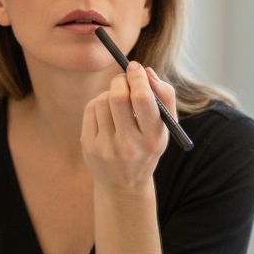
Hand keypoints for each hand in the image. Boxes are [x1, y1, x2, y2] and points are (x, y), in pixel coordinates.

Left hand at [81, 62, 172, 196]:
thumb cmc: (147, 147)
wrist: (124, 185)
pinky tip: (107, 114)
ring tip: (117, 102)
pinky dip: (99, 104)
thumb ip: (164, 96)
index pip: (143, 99)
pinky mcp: (89, 146)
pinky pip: (91, 109)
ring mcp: (106, 147)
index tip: (136, 68)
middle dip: (121, 81)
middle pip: (118, 97)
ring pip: (103, 100)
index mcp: (153, 139)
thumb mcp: (164, 128)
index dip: (137, 78)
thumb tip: (146, 71)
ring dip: (110, 93)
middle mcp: (130, 145)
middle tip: (125, 79)